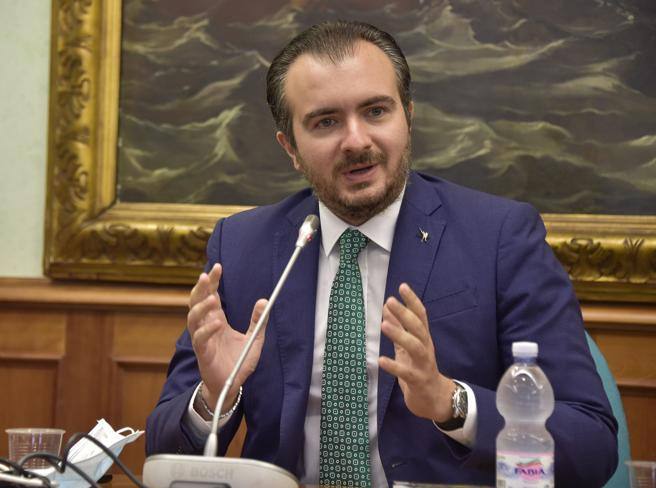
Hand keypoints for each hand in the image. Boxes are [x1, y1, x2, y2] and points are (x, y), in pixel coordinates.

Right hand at [187, 263, 267, 413]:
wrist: (232, 385)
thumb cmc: (239, 361)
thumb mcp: (254, 339)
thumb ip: (258, 321)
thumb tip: (264, 300)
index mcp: (217, 320)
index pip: (210, 295)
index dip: (212, 281)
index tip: (217, 267)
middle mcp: (206, 326)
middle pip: (196, 302)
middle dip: (201, 288)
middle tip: (207, 276)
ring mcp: (202, 339)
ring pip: (193, 318)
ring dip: (201, 307)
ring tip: (213, 298)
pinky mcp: (203, 353)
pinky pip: (199, 339)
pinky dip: (207, 329)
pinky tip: (217, 322)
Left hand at [378, 283, 455, 422]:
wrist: (436, 399)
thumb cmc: (420, 369)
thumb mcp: (409, 347)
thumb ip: (399, 328)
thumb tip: (388, 307)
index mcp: (424, 339)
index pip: (420, 316)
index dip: (412, 301)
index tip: (402, 286)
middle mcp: (426, 348)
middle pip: (418, 328)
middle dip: (405, 314)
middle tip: (390, 301)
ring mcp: (423, 364)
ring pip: (415, 347)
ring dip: (399, 335)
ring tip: (384, 325)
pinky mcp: (418, 381)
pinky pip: (406, 372)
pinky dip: (394, 366)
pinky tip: (381, 360)